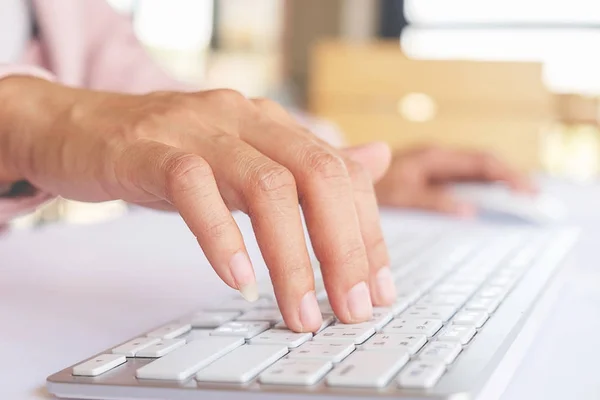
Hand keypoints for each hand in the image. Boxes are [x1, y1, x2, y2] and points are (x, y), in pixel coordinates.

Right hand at [0, 76, 395, 331]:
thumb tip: (374, 160)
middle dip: (343, 248)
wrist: (80, 125)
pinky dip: (222, 237)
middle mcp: (245, 119)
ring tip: (301, 311)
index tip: (377, 289)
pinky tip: (239, 280)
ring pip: (265, 186)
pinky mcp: (149, 150)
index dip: (368, 232)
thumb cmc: (170, 150)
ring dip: (291, 258)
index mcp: (274, 124)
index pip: (342, 173)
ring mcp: (197, 130)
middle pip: (317, 176)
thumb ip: (310, 163)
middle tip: (351, 307)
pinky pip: (194, 189)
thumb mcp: (248, 155)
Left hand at [355, 146, 534, 215]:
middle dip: (510, 180)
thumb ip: (432, 201)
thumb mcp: (401, 194)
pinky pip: (458, 183)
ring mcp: (431, 169)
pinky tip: (484, 207)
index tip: (530, 193)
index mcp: (434, 158)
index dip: (509, 177)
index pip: (483, 163)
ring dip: (496, 185)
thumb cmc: (367, 180)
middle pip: (483, 166)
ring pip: (472, 173)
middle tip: (535, 200)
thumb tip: (468, 211)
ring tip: (522, 204)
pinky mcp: (426, 179)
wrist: (342, 173)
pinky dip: (477, 192)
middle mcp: (436, 159)